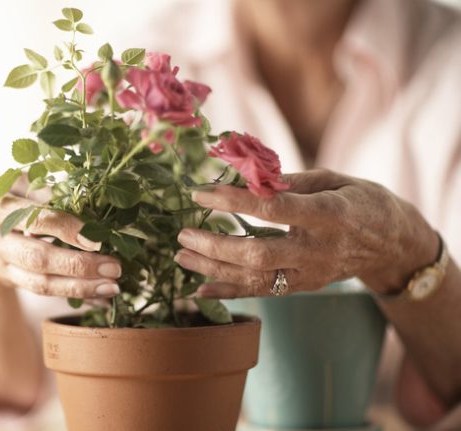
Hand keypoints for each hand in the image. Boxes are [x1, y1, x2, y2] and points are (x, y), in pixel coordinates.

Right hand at [0, 178, 121, 297]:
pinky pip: (41, 291)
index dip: (64, 229)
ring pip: (38, 283)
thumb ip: (43, 190)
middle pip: (35, 258)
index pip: (31, 219)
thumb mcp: (15, 181)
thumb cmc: (0, 192)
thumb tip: (86, 201)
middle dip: (77, 265)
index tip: (96, 238)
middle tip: (113, 268)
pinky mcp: (6, 280)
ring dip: (78, 287)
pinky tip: (99, 296)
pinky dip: (73, 294)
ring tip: (111, 287)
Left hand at [174, 169, 437, 297]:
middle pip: (259, 254)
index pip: (273, 209)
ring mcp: (310, 274)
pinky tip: (200, 289)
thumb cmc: (359, 200)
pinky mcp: (303, 287)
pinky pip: (262, 293)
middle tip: (183, 233)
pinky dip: (229, 292)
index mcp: (328, 214)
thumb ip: (288, 180)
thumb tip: (243, 175)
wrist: (392, 244)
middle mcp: (318, 249)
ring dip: (214, 269)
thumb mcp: (333, 178)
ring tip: (182, 255)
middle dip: (215, 245)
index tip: (200, 194)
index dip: (233, 201)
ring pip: (256, 278)